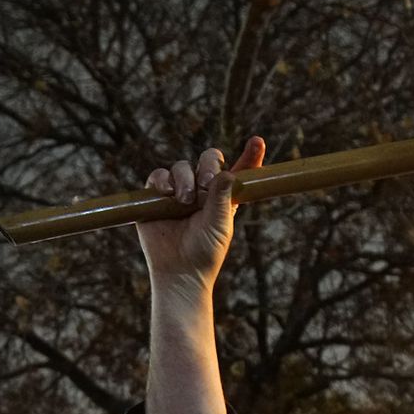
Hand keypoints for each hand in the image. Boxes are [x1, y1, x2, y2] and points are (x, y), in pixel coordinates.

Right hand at [135, 136, 265, 300]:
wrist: (179, 271)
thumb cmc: (205, 252)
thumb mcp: (220, 224)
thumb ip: (222, 197)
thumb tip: (226, 172)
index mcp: (224, 195)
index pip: (239, 169)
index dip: (249, 155)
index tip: (257, 142)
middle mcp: (202, 190)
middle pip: (207, 159)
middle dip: (208, 166)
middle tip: (206, 184)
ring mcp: (178, 191)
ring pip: (182, 167)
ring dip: (185, 179)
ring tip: (185, 201)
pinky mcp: (155, 198)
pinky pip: (158, 176)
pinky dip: (162, 181)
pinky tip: (167, 194)